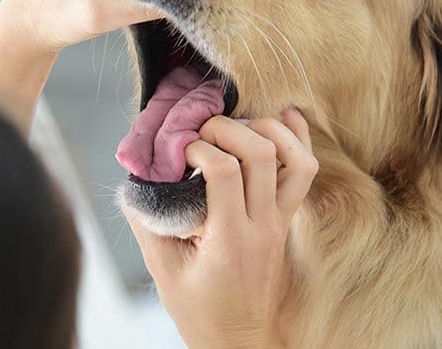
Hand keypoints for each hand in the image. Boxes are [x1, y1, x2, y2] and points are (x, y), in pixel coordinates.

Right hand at [125, 108, 317, 348]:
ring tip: (236, 125)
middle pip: (261, 154)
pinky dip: (298, 138)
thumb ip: (147, 221)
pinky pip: (304, 172)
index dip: (198, 148)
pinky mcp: (286, 220)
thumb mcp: (162, 269)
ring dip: (268, 129)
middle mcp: (262, 225)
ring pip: (296, 159)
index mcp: (229, 239)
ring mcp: (280, 222)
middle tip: (201, 132)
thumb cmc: (199, 310)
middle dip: (228, 128)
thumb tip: (137, 179)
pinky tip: (284, 116)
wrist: (239, 340)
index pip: (225, 171)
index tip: (178, 151)